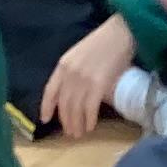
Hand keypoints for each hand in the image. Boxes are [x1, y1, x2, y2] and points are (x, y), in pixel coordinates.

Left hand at [41, 15, 142, 142]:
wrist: (121, 33)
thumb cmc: (104, 42)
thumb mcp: (80, 54)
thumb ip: (72, 71)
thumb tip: (73, 93)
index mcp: (63, 64)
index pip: (50, 90)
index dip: (46, 107)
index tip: (45, 119)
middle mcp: (70, 73)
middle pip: (64, 103)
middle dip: (66, 120)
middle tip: (70, 132)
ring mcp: (84, 79)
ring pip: (75, 108)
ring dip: (76, 123)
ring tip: (79, 133)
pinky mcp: (98, 84)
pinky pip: (89, 108)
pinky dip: (88, 119)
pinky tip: (90, 126)